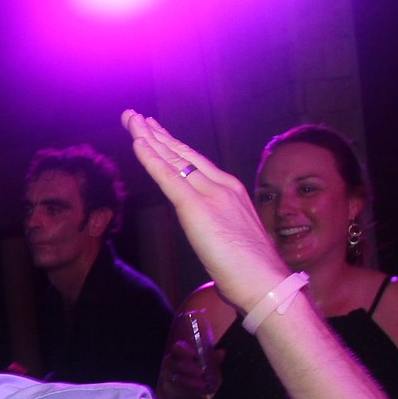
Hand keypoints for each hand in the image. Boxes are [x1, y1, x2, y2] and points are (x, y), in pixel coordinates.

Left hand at [121, 111, 289, 309]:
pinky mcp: (197, 208)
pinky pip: (168, 177)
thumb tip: (206, 231)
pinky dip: (151, 159)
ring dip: (148, 137)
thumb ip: (217, 226)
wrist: (265, 281)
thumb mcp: (232, 239)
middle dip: (155, 134)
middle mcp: (221, 185)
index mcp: (230, 191)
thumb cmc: (251, 270)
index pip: (195, 162)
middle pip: (181, 154)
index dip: (172, 146)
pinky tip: (138, 143)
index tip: (155, 131)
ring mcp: (211, 194)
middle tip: (134, 117)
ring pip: (173, 159)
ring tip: (131, 120)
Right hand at [157, 338, 222, 398]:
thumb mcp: (207, 363)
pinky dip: (193, 390)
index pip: (176, 348)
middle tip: (201, 372)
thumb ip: (212, 358)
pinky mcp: (172, 388)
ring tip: (204, 383)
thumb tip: (221, 352)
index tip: (195, 355)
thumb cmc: (197, 370)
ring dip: (191, 381)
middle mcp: (171, 363)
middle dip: (189, 368)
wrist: (188, 388)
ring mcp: (169, 376)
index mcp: (179, 353)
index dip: (184, 351)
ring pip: (177, 378)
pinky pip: (180, 389)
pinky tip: (202, 390)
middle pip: (175, 364)